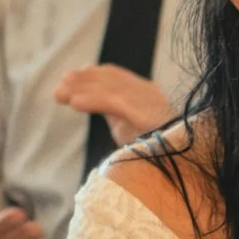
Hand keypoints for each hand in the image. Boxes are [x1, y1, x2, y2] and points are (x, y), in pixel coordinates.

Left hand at [54, 63, 175, 146]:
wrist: (180, 164)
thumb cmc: (155, 149)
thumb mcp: (129, 127)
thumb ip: (112, 113)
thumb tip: (88, 100)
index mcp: (144, 92)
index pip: (114, 75)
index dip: (90, 74)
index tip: (69, 78)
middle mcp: (145, 91)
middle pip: (108, 78)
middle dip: (81, 81)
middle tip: (58, 90)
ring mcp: (146, 101)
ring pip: (108, 87)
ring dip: (81, 89)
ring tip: (60, 95)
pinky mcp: (144, 114)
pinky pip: (113, 101)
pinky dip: (92, 100)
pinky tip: (75, 103)